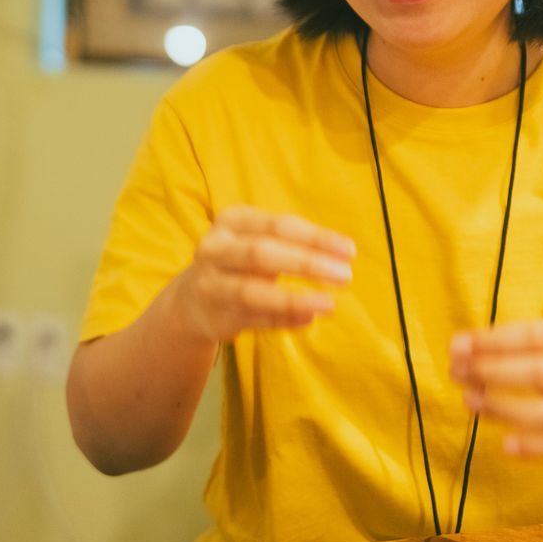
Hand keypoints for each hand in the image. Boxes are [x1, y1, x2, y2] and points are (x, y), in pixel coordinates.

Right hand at [165, 206, 354, 345]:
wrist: (193, 299)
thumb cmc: (240, 262)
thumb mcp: (259, 240)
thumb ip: (295, 243)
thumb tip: (343, 255)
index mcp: (231, 221)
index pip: (278, 225)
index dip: (315, 237)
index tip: (349, 251)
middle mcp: (214, 249)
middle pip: (261, 253)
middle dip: (307, 264)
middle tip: (345, 276)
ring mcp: (210, 284)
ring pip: (252, 292)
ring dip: (293, 299)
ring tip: (329, 304)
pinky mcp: (214, 315)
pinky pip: (253, 319)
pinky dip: (283, 320)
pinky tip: (308, 319)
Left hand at [450, 318, 542, 461]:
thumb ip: (508, 343)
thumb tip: (459, 347)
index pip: (536, 337)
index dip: (493, 341)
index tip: (457, 346)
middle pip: (542, 374)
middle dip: (492, 372)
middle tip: (455, 371)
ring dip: (502, 408)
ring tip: (468, 400)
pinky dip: (530, 447)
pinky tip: (503, 444)